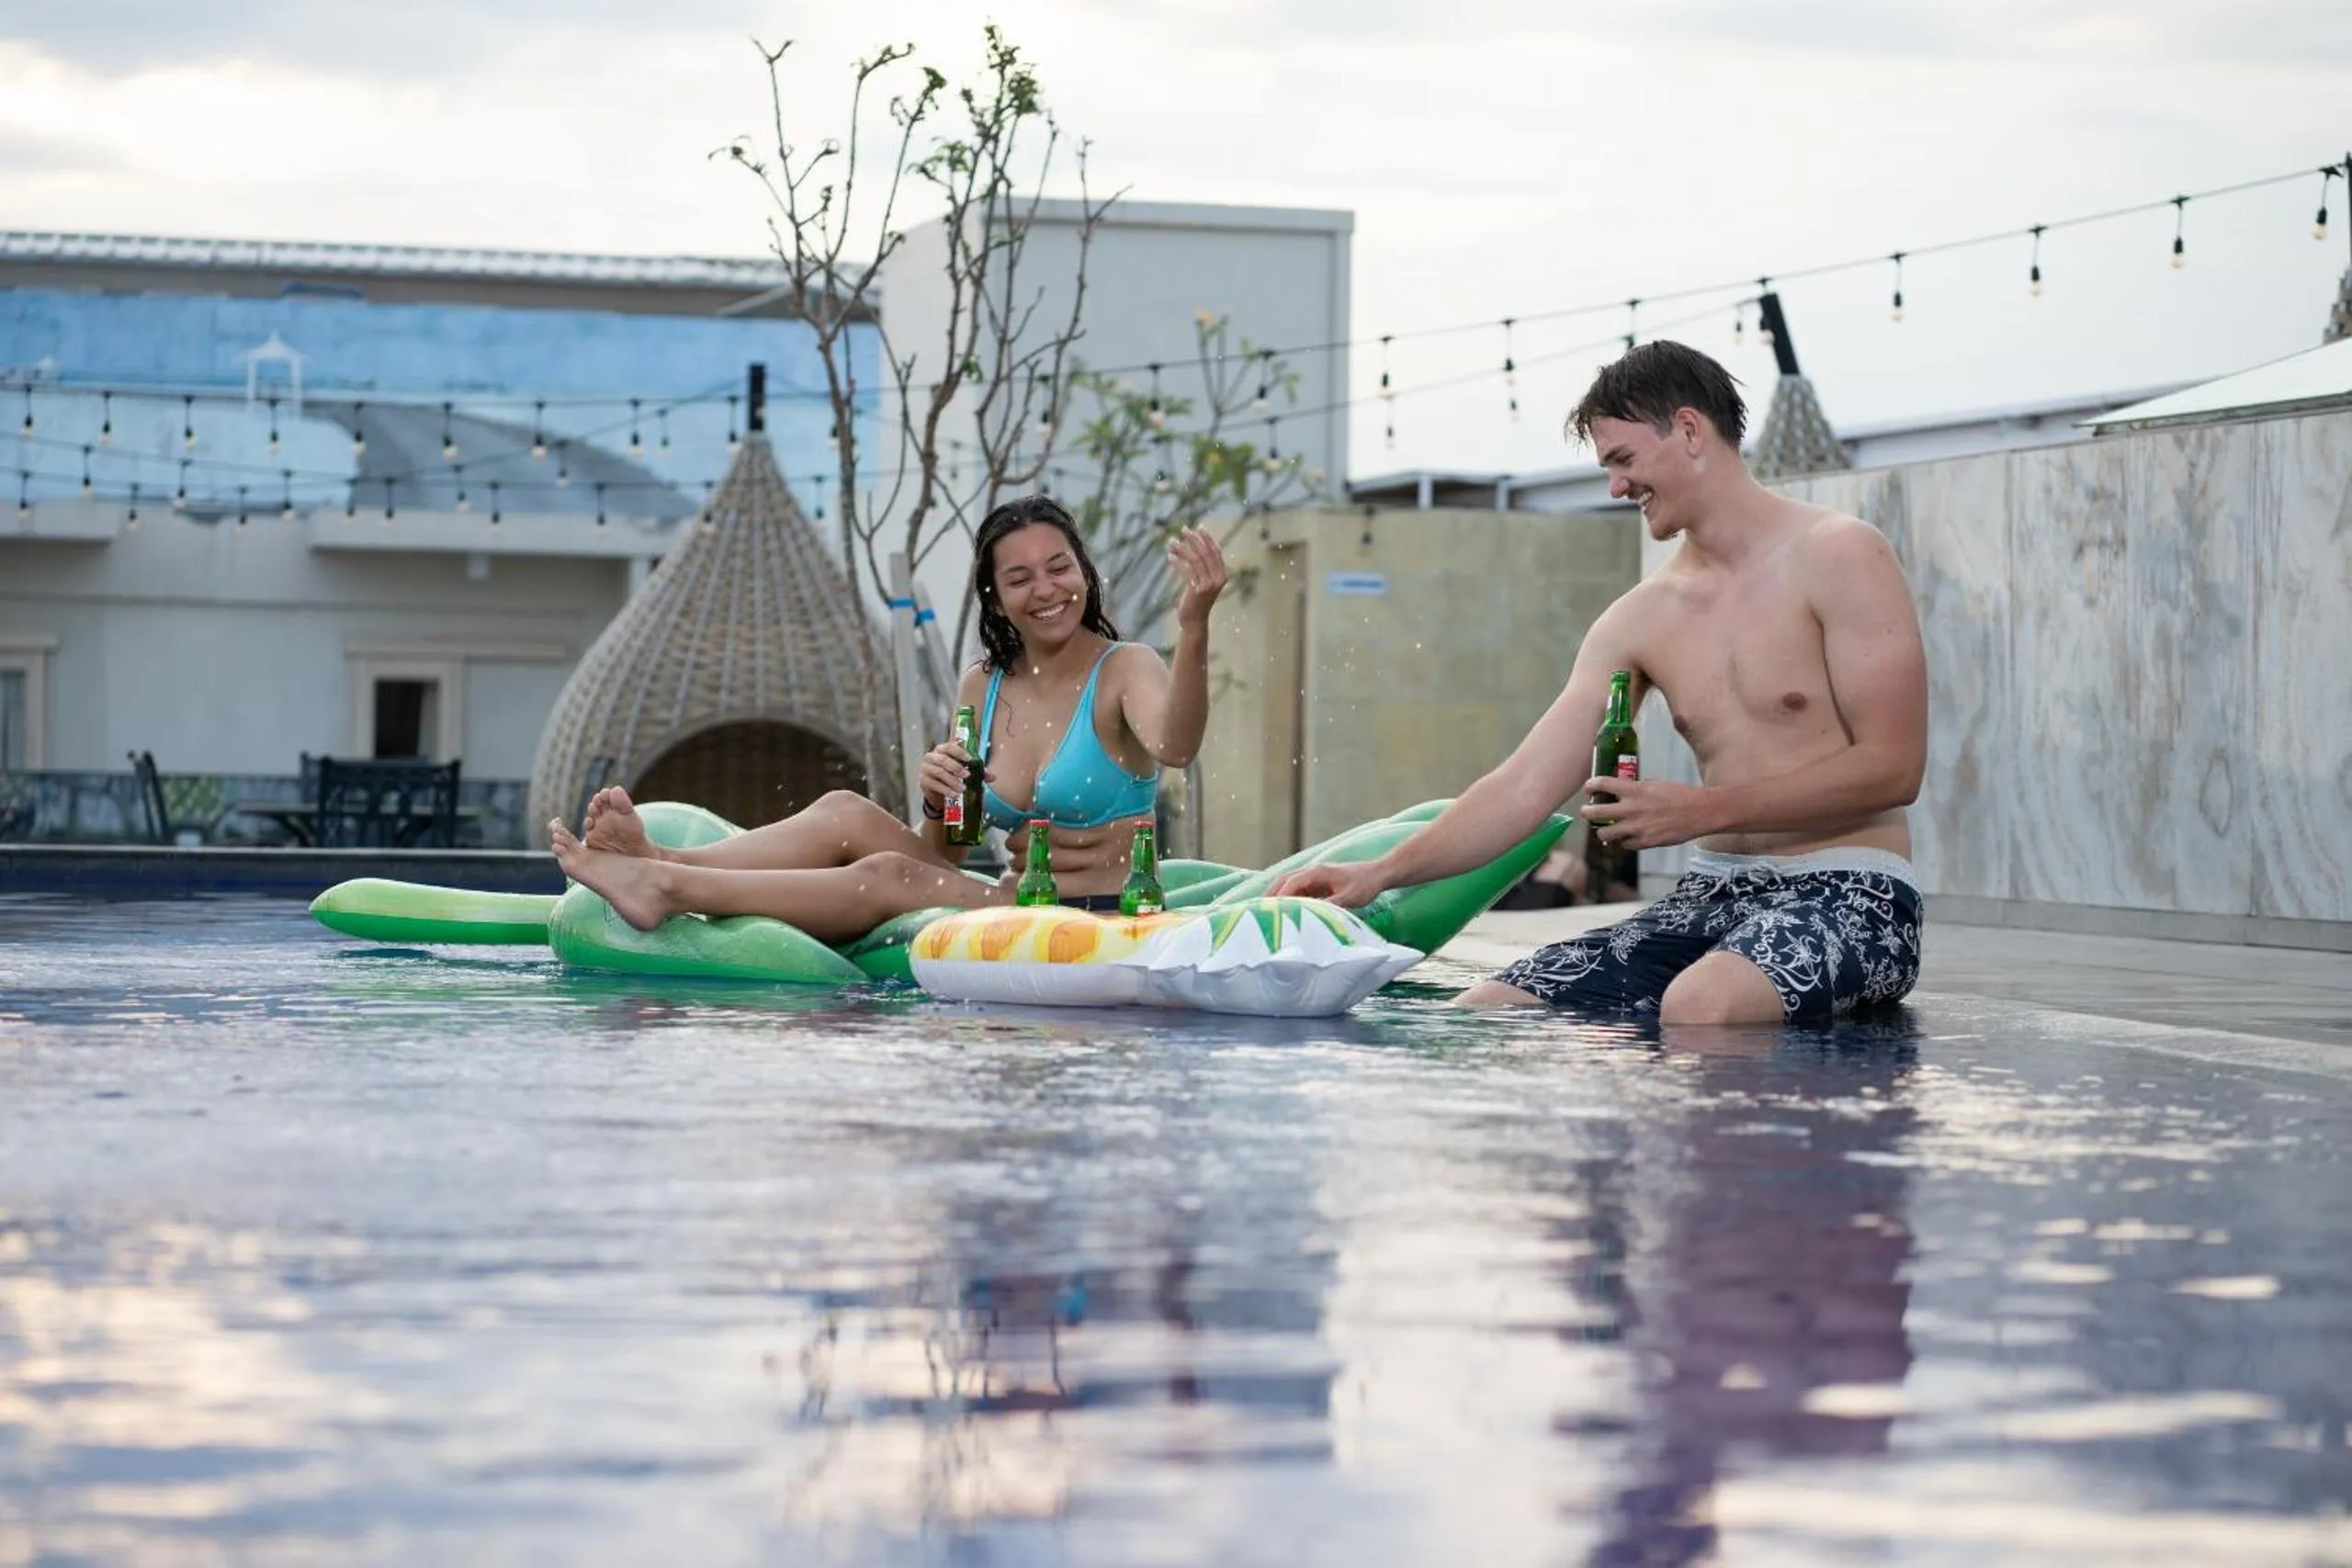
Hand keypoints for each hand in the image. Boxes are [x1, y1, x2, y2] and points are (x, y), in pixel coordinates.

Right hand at [919, 737, 986, 812]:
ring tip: (963, 788)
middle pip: (943, 759)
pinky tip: (954, 794)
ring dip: (952, 780)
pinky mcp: (923, 781)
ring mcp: (926, 768)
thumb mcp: (967, 773)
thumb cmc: (953, 777)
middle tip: (968, 776)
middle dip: (957, 767)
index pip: (950, 747)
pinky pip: (934, 784)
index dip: (960, 752)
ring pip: (939, 772)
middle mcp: (931, 757)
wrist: (940, 794)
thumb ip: (979, 772)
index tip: (971, 760)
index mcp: (942, 750)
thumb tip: (992, 776)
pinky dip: (945, 789)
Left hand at [1168, 526, 1227, 629]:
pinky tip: (1170, 557)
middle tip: (1183, 529)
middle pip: (1205, 553)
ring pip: (1194, 560)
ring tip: (1171, 542)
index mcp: (1222, 576)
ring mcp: (1207, 586)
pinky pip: (1186, 571)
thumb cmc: (1197, 600)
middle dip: (1194, 539)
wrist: (1194, 621)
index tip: (1198, 527)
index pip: (1215, 552)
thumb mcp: (1205, 583)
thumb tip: (1196, 547)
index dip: (1207, 538)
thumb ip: (1205, 568)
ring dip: (1181, 549)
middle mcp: (1218, 580)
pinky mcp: (1196, 591)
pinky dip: (1177, 562)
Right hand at [1271, 859, 1387, 908]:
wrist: (1377, 875)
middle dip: (1270, 894)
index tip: (1269, 908)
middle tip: (1257, 910)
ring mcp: (1314, 876)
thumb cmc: (1364, 885)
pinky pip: (1297, 889)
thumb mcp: (1348, 898)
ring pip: (1288, 884)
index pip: (1292, 882)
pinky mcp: (1317, 882)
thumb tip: (1312, 914)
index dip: (1279, 896)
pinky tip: (1284, 910)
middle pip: (1284, 880)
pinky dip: (1288, 898)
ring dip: (1277, 896)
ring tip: (1265, 912)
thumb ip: (1329, 905)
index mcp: (1317, 872)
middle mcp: (1312, 871)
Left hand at [1579, 776, 1718, 850]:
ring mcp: (1637, 828)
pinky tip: (1626, 836)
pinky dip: (1622, 841)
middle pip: (1594, 812)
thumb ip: (1635, 788)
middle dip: (1587, 811)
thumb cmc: (1680, 795)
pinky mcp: (1645, 843)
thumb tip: (1619, 791)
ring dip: (1601, 830)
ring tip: (1605, 828)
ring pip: (1604, 834)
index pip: (1602, 784)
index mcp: (1634, 790)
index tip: (1588, 788)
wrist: (1701, 812)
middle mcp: (1631, 810)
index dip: (1590, 786)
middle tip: (1587, 811)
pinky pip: (1623, 844)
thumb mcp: (1655, 784)